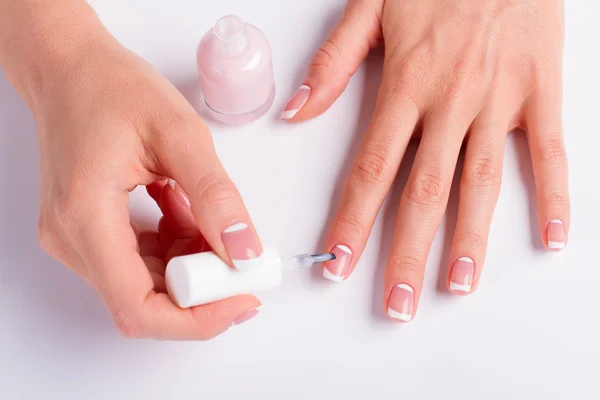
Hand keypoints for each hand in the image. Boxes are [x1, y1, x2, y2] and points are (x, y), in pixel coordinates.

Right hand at [29, 19, 262, 338]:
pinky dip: (175, 245)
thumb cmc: (111, 86)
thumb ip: (216, 196)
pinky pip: (140, 260)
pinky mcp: (89, 231)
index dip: (197, 318)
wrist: (69, 68)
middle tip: (242, 255)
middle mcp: (72, 239)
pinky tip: (185, 209)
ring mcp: (77, 238)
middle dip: (204, 287)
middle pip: (146, 300)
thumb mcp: (179, 133)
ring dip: (191, 261)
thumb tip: (245, 251)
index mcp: (86, 217)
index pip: (139, 308)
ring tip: (209, 215)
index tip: (242, 295)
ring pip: (147, 282)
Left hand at [283, 0, 568, 320]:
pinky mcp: (541, 90)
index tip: (339, 262)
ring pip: (481, 182)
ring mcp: (499, 99)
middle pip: (423, 191)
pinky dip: (554, 195)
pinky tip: (551, 237)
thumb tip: (295, 110)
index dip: (353, 221)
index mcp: (405, 83)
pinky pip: (549, 151)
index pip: (371, 168)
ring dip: (469, 239)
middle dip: (406, 252)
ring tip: (458, 286)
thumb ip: (333, 62)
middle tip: (396, 303)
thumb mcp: (370, 4)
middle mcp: (450, 100)